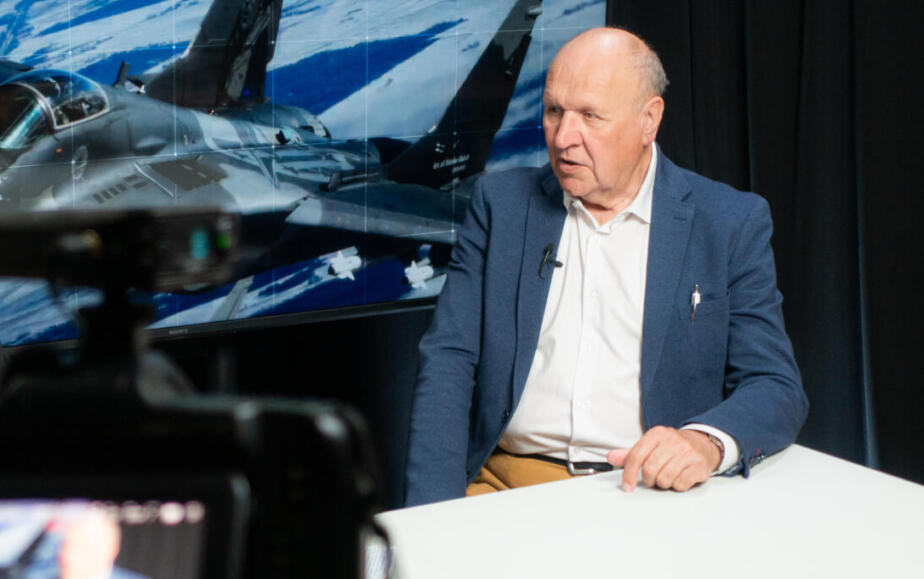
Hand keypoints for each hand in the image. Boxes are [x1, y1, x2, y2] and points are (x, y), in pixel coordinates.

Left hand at [606, 426, 720, 491]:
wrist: (703, 444)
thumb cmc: (673, 447)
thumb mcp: (651, 445)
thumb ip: (631, 453)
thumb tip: (610, 457)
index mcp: (657, 433)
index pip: (636, 455)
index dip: (629, 474)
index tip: (627, 486)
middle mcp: (672, 440)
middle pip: (649, 470)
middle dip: (649, 480)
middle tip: (654, 478)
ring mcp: (687, 452)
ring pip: (664, 479)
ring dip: (663, 483)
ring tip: (668, 475)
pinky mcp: (699, 465)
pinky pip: (680, 484)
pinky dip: (677, 485)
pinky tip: (680, 477)